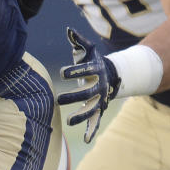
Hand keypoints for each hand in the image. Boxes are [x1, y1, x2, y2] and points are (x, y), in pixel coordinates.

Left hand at [57, 28, 118, 143]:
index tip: (62, 72)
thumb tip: (69, 30)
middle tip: (59, 99)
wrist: (111, 75)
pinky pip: (96, 121)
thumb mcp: (88, 49)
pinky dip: (92, 130)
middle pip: (87, 92)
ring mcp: (100, 99)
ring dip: (81, 115)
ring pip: (92, 109)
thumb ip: (78, 40)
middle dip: (74, 96)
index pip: (86, 70)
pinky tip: (86, 140)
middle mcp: (100, 86)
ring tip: (69, 121)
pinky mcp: (99, 109)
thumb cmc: (93, 61)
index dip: (75, 70)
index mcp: (96, 70)